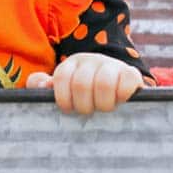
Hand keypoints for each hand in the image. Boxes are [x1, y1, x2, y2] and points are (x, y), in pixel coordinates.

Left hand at [26, 53, 144, 114]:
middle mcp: (91, 61)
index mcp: (72, 64)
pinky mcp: (131, 73)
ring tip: (103, 109)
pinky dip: (122, 95)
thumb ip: (42, 85)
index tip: (69, 109)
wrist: (116, 86)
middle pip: (81, 84)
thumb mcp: (61, 88)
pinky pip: (127, 81)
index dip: (63, 98)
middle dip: (83, 105)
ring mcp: (112, 65)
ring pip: (104, 83)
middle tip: (88, 111)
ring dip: (102, 103)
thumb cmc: (83, 93)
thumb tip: (42, 84)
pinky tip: (120, 101)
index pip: (62, 77)